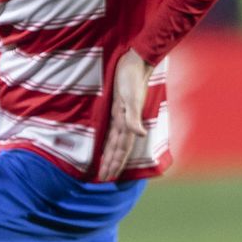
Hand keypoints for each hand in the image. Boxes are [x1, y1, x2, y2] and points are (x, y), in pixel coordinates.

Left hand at [98, 49, 154, 180]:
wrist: (135, 62)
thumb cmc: (132, 78)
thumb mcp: (132, 98)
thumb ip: (134, 117)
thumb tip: (138, 135)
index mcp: (127, 122)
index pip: (121, 148)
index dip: (115, 162)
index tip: (109, 177)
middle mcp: (124, 122)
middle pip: (117, 149)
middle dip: (111, 164)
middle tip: (103, 179)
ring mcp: (121, 116)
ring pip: (115, 141)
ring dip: (110, 155)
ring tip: (106, 167)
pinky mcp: (118, 108)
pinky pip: (112, 130)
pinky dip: (109, 140)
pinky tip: (107, 144)